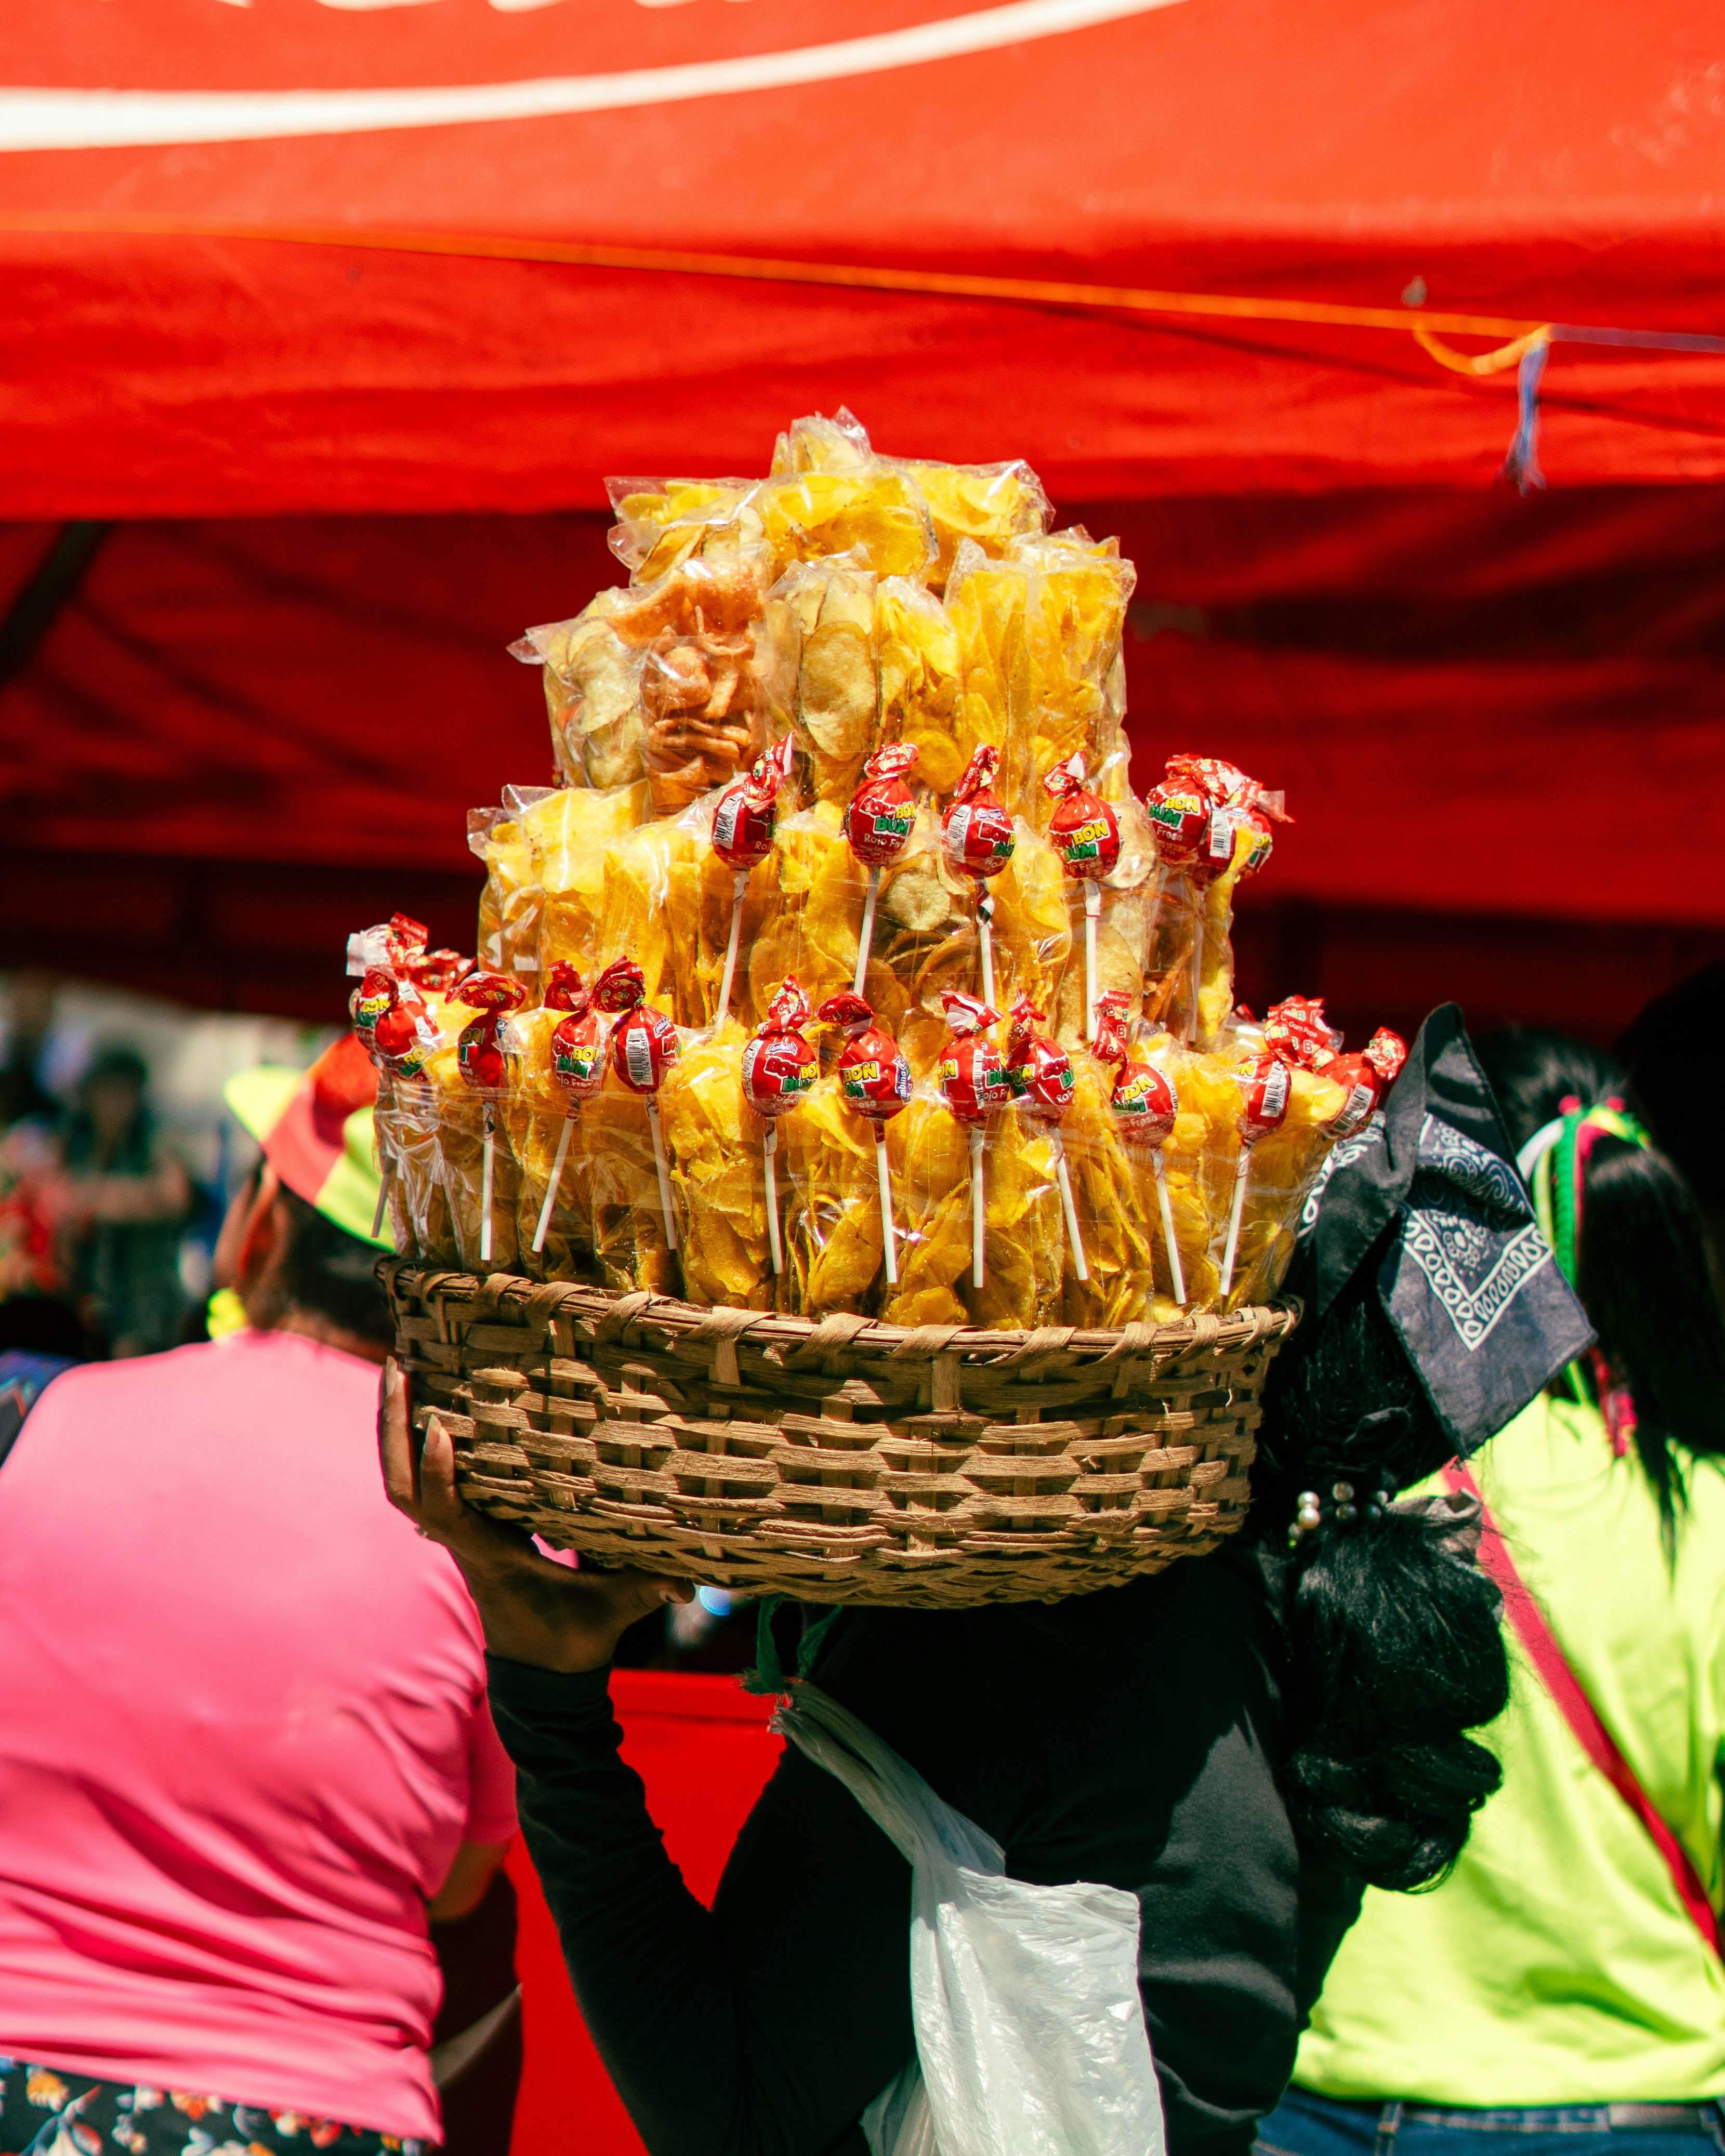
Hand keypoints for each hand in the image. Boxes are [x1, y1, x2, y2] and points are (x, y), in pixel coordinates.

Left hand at [379, 1357, 691, 1673]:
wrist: (541, 1671)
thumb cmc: (572, 1639)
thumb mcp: (610, 1612)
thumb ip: (644, 1591)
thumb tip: (687, 1583)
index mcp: (488, 1556)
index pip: (446, 1512)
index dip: (437, 1471)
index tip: (440, 1424)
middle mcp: (462, 1542)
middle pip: (403, 1486)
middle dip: (393, 1428)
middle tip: (398, 1365)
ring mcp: (457, 1533)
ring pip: (404, 1481)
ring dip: (395, 1428)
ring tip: (402, 1367)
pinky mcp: (466, 1525)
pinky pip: (424, 1480)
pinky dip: (416, 1442)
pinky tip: (429, 1400)